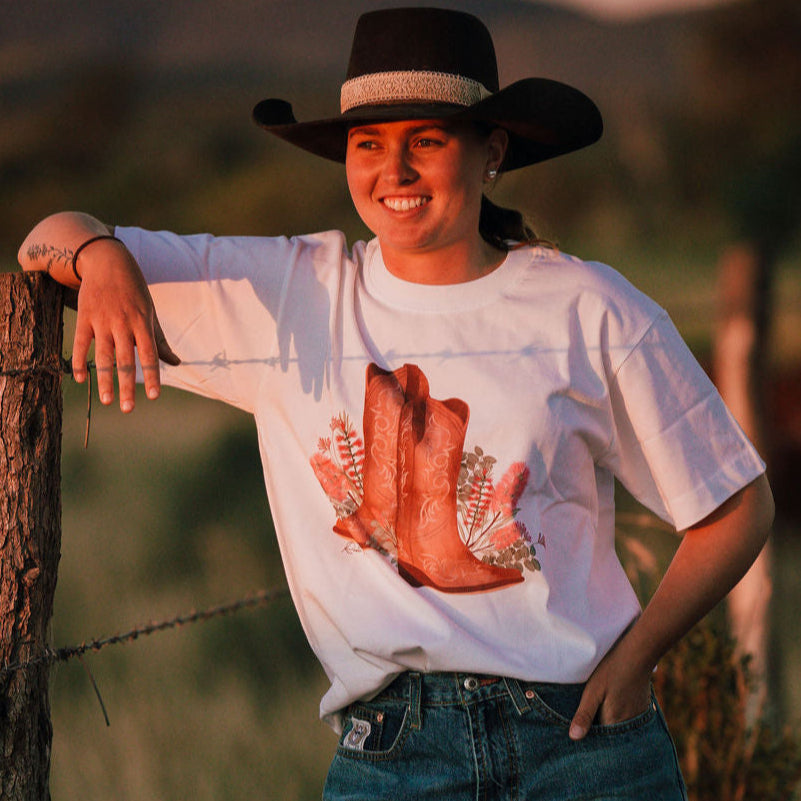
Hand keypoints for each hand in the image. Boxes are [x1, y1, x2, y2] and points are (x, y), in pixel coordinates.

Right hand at [71, 238, 179, 411]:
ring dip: (104, 380)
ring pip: (103, 355)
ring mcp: (102, 321)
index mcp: (143, 323)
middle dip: (126, 386)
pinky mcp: (84, 317)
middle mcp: (123, 324)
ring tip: (105, 401)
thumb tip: (175, 364)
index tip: (154, 396)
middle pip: (125, 360)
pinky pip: (80, 343)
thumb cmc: (134, 291)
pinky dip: (79, 361)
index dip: (152, 376)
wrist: (107, 261)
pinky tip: (80, 379)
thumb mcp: (150, 312)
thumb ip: (159, 341)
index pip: (149, 355)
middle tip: (128, 409)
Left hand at [568, 633, 652, 740]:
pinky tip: (612, 703)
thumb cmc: (612, 670)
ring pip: (620, 726)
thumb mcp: (592, 691)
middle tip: (588, 715)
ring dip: (609, 721)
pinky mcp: (642, 707)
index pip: (600, 741)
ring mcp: (638, 715)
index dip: (589, 737)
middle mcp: (630, 724)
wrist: (638, 652)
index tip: (579, 730)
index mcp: (615, 722)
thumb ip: (584, 715)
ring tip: (599, 708)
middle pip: (611, 735)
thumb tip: (573, 738)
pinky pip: (628, 718)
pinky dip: (619, 715)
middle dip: (599, 731)